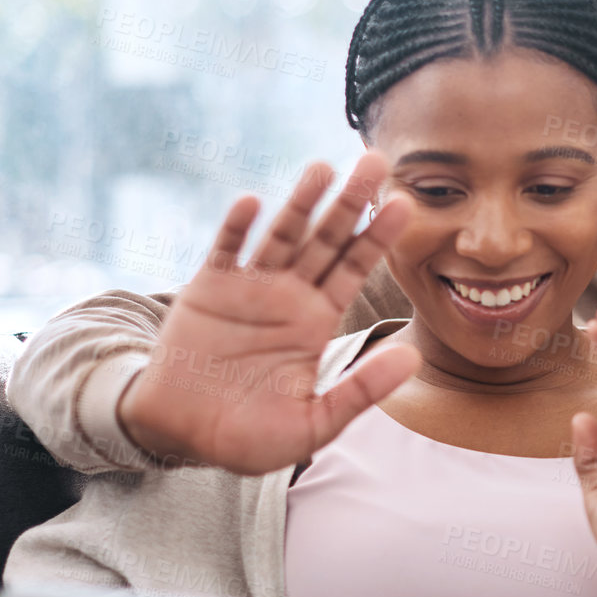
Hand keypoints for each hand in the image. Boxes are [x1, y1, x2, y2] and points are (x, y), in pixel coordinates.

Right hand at [117, 154, 419, 474]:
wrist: (183, 436)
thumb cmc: (250, 436)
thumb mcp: (315, 423)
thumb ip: (362, 390)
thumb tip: (413, 357)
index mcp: (316, 322)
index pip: (355, 270)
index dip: (378, 237)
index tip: (405, 204)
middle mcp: (288, 296)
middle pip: (326, 239)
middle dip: (350, 201)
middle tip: (375, 159)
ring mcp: (248, 288)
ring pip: (281, 235)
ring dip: (300, 202)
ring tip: (322, 167)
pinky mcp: (207, 290)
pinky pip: (225, 252)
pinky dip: (237, 229)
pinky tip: (252, 204)